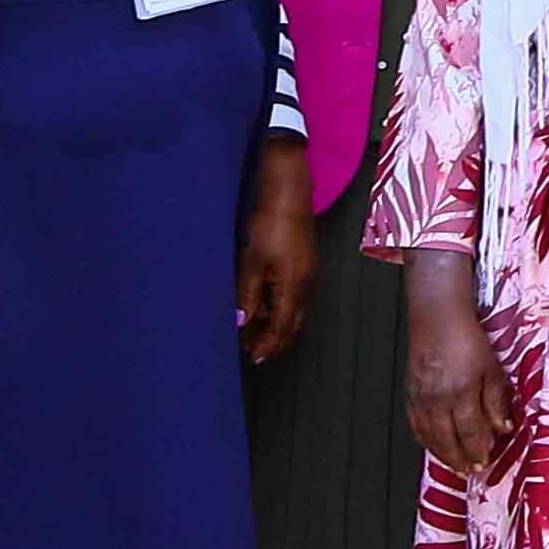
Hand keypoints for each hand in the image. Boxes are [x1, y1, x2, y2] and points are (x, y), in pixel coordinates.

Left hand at [233, 139, 318, 362]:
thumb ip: (247, 294)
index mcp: (295, 286)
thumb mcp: (252, 260)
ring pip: (294, 311)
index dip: (267, 345)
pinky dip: (279, 308)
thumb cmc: (272, 221)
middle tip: (252, 350)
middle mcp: (306, 284)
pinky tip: (263, 304)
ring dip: (276, 325)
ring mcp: (308, 274)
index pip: (282, 327)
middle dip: (274, 340)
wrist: (289, 190)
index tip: (252, 357)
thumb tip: (240, 322)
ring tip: (253, 331)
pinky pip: (295, 297)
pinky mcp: (304, 264)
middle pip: (293, 324)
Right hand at [401, 251, 516, 477]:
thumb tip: (504, 428)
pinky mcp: (410, 393)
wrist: (437, 319)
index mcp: (462, 392)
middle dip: (460, 460)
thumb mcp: (493, 369)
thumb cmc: (468, 340)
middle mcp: (438, 399)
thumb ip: (497, 401)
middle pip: (448, 440)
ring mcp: (421, 398)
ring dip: (442, 455)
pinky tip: (433, 446)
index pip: (470, 432)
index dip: (477, 451)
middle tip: (470, 472)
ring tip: (455, 466)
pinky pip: (415, 424)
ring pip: (429, 436)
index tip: (484, 463)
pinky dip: (424, 440)